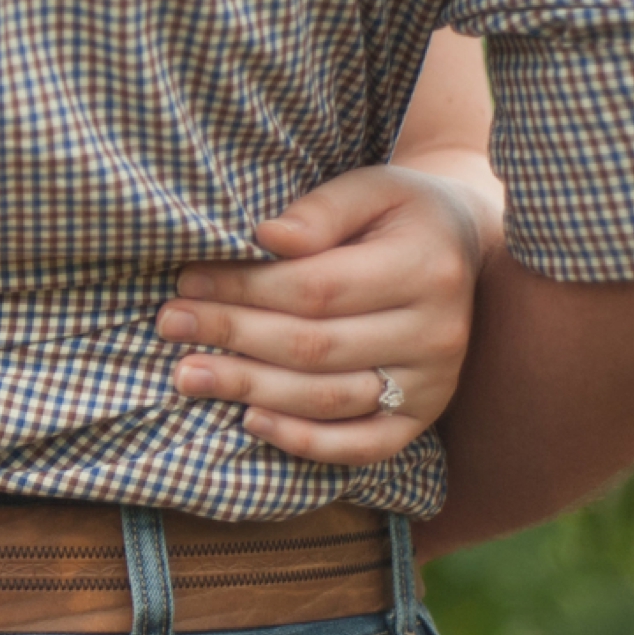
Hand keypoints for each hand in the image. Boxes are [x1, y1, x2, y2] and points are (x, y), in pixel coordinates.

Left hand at [159, 165, 493, 465]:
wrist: (463, 251)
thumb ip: (321, 211)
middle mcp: (437, 334)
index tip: (187, 280)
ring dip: (249, 389)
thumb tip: (266, 238)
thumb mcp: (372, 189)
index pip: (316, 289)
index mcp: (426, 269)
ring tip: (186, 375)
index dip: (244, 289)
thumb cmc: (402, 214)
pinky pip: (361, 445)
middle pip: (314, 347)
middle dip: (231, 336)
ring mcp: (433, 384)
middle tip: (169, 325)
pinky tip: (249, 421)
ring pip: (328, 399)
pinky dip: (302, 441)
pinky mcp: (423, 418)